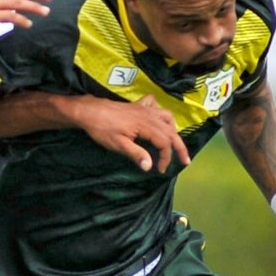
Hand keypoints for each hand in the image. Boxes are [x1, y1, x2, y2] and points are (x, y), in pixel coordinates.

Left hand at [76, 95, 190, 172]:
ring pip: (167, 117)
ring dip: (173, 129)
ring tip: (172, 141)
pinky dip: (160, 112)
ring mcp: (145, 108)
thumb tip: (149, 166)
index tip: (160, 170)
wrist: (90, 111)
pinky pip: (155, 105)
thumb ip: (136, 154)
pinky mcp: (138, 105)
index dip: (166, 158)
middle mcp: (150, 115)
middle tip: (185, 161)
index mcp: (146, 126)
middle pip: (171, 131)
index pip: (164, 143)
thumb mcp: (118, 145)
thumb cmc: (103, 129)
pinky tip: (157, 119)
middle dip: (179, 147)